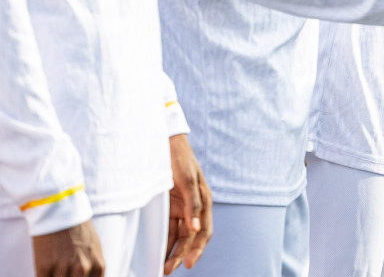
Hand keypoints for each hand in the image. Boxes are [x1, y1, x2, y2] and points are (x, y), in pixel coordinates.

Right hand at [32, 220, 104, 276]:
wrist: (59, 212)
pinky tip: (47, 271)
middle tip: (65, 272)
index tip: (74, 276)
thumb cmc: (78, 232)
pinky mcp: (44, 266)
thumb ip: (93, 269)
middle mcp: (82, 269)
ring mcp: (63, 268)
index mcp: (97, 266)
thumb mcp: (94, 250)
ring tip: (57, 270)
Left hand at [164, 133, 211, 271]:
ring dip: (171, 251)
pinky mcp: (168, 207)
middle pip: (190, 238)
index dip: (197, 249)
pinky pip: (167, 228)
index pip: (203, 232)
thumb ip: (192, 204)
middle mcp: (194, 208)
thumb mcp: (187, 180)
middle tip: (166, 270)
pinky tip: (156, 252)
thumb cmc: (179, 159)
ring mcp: (180, 208)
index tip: (187, 264)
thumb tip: (195, 229)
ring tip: (160, 267)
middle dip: (181, 255)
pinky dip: (163, 241)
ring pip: (178, 236)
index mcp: (203, 201)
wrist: (164, 143)